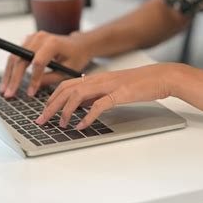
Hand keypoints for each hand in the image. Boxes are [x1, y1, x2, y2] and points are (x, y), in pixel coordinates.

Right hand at [0, 31, 91, 97]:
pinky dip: (11, 68)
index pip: (38, 62)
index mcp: (53, 43)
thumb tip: (33, 88)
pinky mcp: (28, 40)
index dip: (33, 79)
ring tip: (4, 90)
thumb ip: (51, 79)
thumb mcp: (68, 71)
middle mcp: (40, 37)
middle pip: (21, 58)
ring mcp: (32, 37)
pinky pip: (16, 54)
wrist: (78, 44)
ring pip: (14, 56)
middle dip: (14, 78)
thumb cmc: (76, 57)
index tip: (30, 94)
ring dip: (8, 74)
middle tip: (9, 94)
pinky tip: (8, 81)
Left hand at [36, 64, 173, 129]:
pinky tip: (82, 125)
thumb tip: (79, 107)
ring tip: (60, 124)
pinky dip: (88, 116)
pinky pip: (100, 104)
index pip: (66, 84)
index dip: (52, 98)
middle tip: (41, 121)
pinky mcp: (121, 93)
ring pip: (78, 94)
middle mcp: (99, 79)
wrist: (161, 77)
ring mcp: (109, 85)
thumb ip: (95, 95)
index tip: (43, 111)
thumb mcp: (112, 89)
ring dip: (66, 110)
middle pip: (67, 89)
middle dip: (50, 106)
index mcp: (95, 78)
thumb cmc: (139, 84)